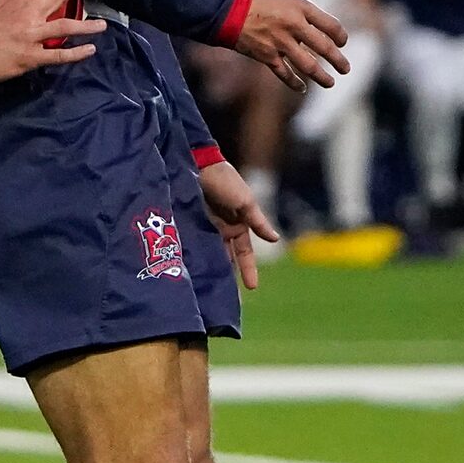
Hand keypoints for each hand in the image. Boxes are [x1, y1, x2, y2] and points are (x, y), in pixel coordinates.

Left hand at [198, 158, 278, 290]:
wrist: (199, 163)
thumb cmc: (226, 180)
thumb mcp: (246, 202)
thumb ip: (258, 222)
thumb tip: (275, 240)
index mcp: (238, 225)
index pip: (245, 253)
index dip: (249, 269)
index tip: (252, 288)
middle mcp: (221, 229)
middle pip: (226, 258)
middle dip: (227, 275)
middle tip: (225, 298)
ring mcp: (204, 227)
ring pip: (209, 253)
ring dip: (209, 269)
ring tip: (206, 291)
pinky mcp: (188, 223)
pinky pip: (192, 244)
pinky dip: (193, 256)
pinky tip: (189, 271)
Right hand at [234, 0, 349, 93]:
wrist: (227, 7)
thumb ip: (301, 15)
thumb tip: (317, 32)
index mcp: (301, 7)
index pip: (331, 25)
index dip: (340, 36)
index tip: (342, 43)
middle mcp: (294, 25)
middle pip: (324, 47)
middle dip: (338, 60)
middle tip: (345, 69)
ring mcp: (280, 42)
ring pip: (308, 65)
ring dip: (322, 77)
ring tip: (330, 83)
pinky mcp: (267, 56)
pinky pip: (285, 73)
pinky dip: (294, 83)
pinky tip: (302, 88)